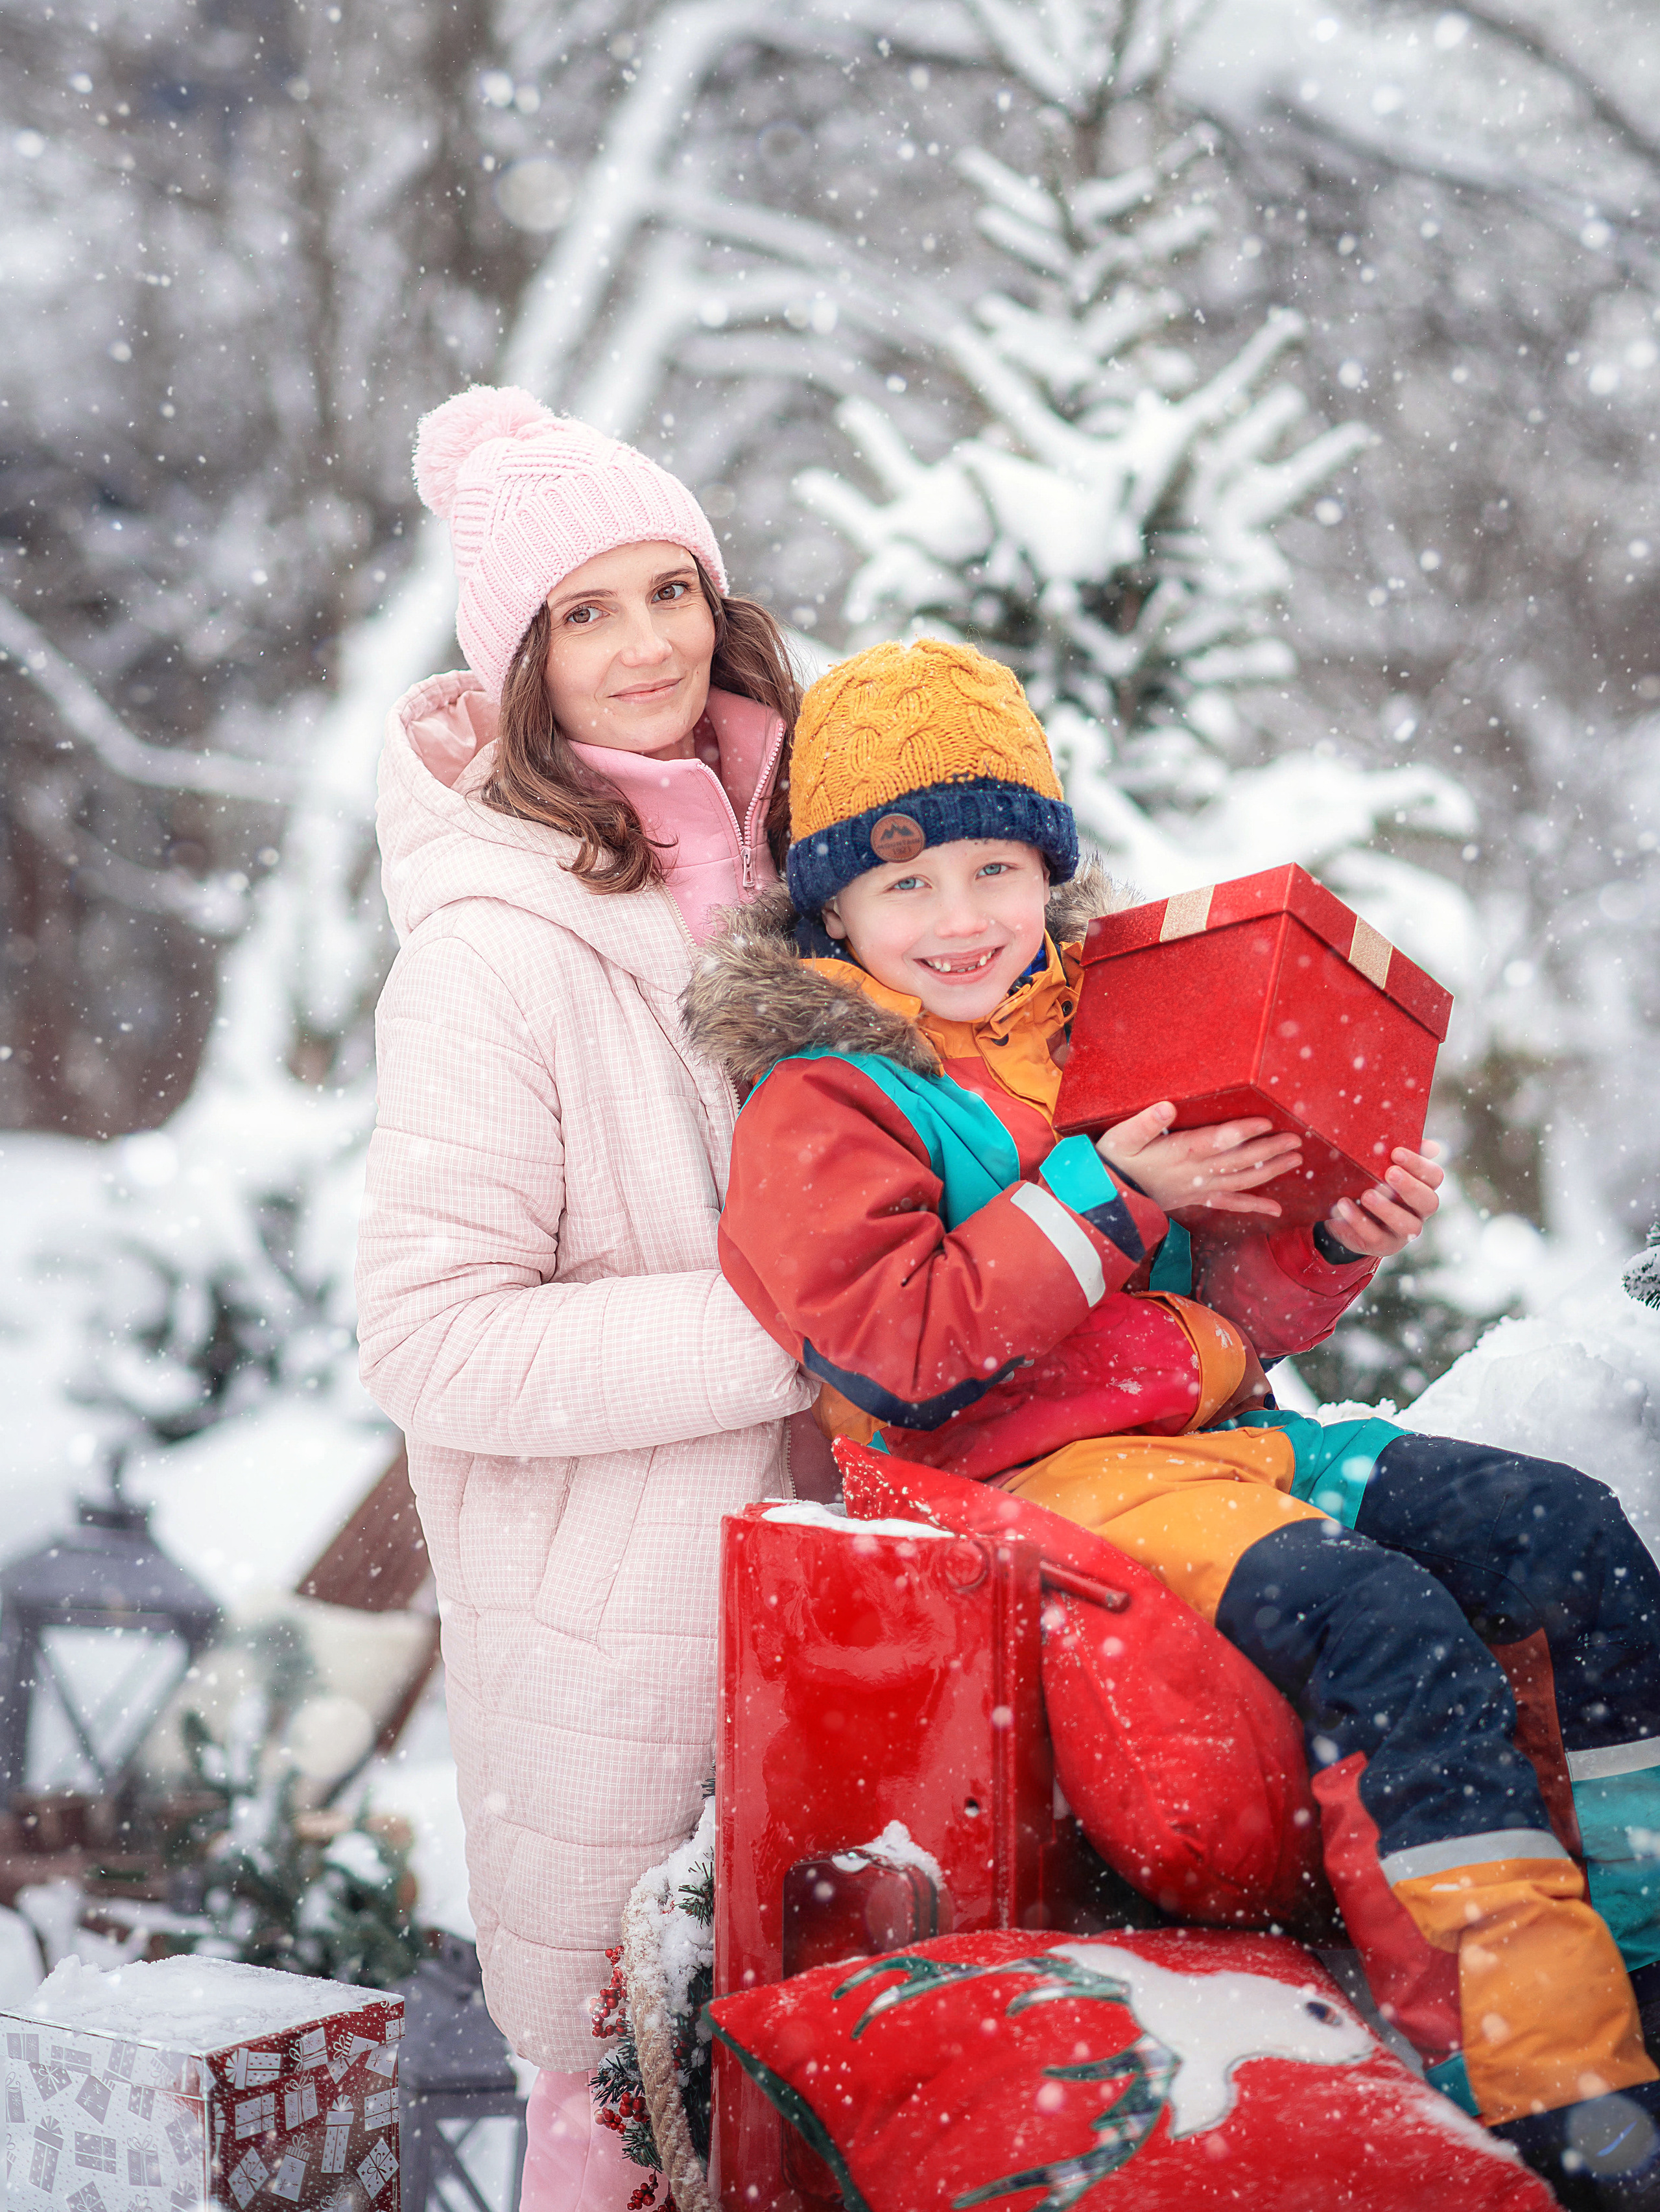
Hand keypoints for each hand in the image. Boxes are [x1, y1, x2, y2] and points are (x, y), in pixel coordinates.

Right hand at [1096, 1102, 1303, 1217]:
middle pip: (1238, 1161)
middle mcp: (1194, 1173)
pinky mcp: (1196, 1198)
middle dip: (1268, 1150)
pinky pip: (1229, 1204)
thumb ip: (1144, 1123)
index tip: (1266, 1122)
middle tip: (1295, 1140)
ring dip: (1270, 1171)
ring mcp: (1198, 1188)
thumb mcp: (1121, 1138)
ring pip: (1241, 1181)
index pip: (1216, 1141)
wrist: (1106, 1198)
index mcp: (1178, 1153)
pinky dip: (1253, 1206)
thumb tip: (1167, 1107)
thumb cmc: (1112, 1161)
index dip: (1242, 1132)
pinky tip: (1275, 1209)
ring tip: (1295, 1160)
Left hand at [1322, 1144, 1442, 1258]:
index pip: (1434, 1176)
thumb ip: (1396, 1153)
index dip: (1419, 1165)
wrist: (1342, 1213)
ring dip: (1388, 1209)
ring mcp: (1403, 1231)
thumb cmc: (1366, 1180)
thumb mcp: (1377, 1164)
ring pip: (1408, 1225)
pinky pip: (1375, 1236)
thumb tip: (1430, 1146)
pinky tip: (1344, 1205)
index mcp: (1422, 1187)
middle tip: (1390, 1172)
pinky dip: (1359, 1221)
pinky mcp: (1383, 1245)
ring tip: (1366, 1194)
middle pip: (1429, 1201)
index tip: (1396, 1152)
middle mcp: (1418, 1211)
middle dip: (1410, 1186)